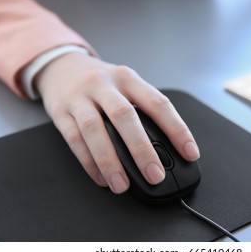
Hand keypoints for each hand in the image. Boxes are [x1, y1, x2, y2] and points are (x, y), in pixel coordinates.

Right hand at [35, 52, 199, 193]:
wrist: (61, 66)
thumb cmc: (101, 82)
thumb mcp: (125, 84)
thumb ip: (143, 108)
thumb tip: (167, 146)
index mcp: (128, 79)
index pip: (158, 103)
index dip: (176, 129)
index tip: (190, 152)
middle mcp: (104, 85)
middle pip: (125, 116)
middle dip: (141, 149)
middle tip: (155, 175)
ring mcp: (80, 97)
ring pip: (94, 130)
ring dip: (110, 161)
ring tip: (122, 185)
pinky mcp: (61, 112)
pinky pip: (74, 140)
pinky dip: (89, 162)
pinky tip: (101, 178)